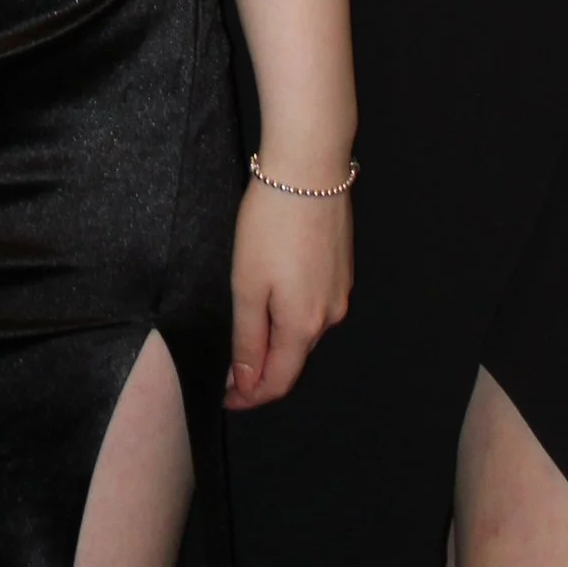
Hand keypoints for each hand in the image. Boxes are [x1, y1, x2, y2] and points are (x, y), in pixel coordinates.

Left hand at [224, 176, 350, 409]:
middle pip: (294, 357)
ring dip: (277, 340)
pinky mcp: (342, 268)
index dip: (250, 395)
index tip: (225, 397)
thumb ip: (248, 338)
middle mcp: (330, 316)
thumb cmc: (270, 224)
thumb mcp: (247, 285)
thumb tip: (246, 382)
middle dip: (262, 369)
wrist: (310, 169)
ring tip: (246, 334)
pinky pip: (314, 305)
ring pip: (304, 331)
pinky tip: (272, 296)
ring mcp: (340, 291)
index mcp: (304, 325)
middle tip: (228, 368)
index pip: (279, 380)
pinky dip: (291, 314)